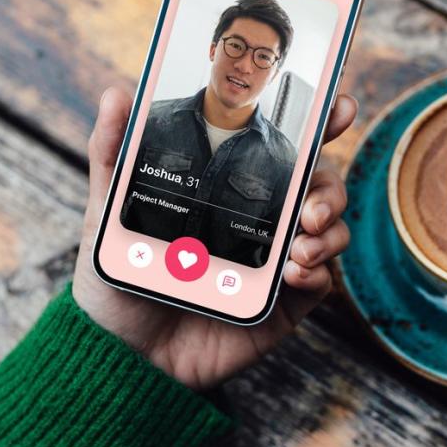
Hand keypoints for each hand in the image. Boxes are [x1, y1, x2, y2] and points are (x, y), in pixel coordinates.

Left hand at [71, 86, 357, 389]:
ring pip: (330, 228)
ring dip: (329, 228)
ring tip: (299, 241)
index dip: (318, 121)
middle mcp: (261, 217)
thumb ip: (112, 152)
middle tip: (309, 204)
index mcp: (230, 185)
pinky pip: (321, 279)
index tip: (339, 106)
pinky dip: (318, 270)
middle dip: (329, 185)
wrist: (121, 352)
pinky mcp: (283, 302)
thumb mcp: (107, 209)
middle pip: (320, 184)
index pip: (282, 145)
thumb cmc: (118, 278)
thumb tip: (117, 94)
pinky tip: (294, 271)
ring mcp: (276, 258)